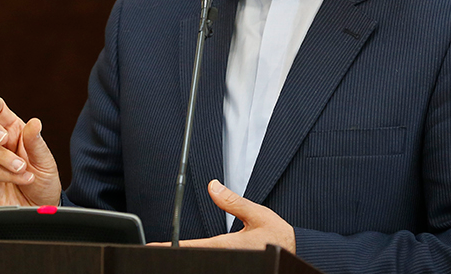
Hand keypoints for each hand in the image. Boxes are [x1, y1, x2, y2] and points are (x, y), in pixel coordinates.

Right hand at [0, 96, 60, 206]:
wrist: (41, 210)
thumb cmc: (43, 182)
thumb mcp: (45, 161)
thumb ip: (36, 143)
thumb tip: (34, 122)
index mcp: (13, 130)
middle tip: (3, 138)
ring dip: (4, 157)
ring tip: (23, 168)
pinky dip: (5, 174)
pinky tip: (23, 177)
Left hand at [149, 180, 295, 252]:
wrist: (296, 255)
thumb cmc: (279, 237)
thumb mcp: (257, 214)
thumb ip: (232, 202)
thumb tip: (212, 186)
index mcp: (230, 246)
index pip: (194, 247)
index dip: (172, 246)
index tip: (153, 246)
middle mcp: (229, 258)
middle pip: (195, 258)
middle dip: (174, 253)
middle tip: (153, 250)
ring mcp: (233, 264)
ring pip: (204, 262)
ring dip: (188, 257)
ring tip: (166, 253)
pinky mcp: (237, 265)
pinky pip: (214, 262)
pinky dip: (201, 260)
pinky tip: (191, 257)